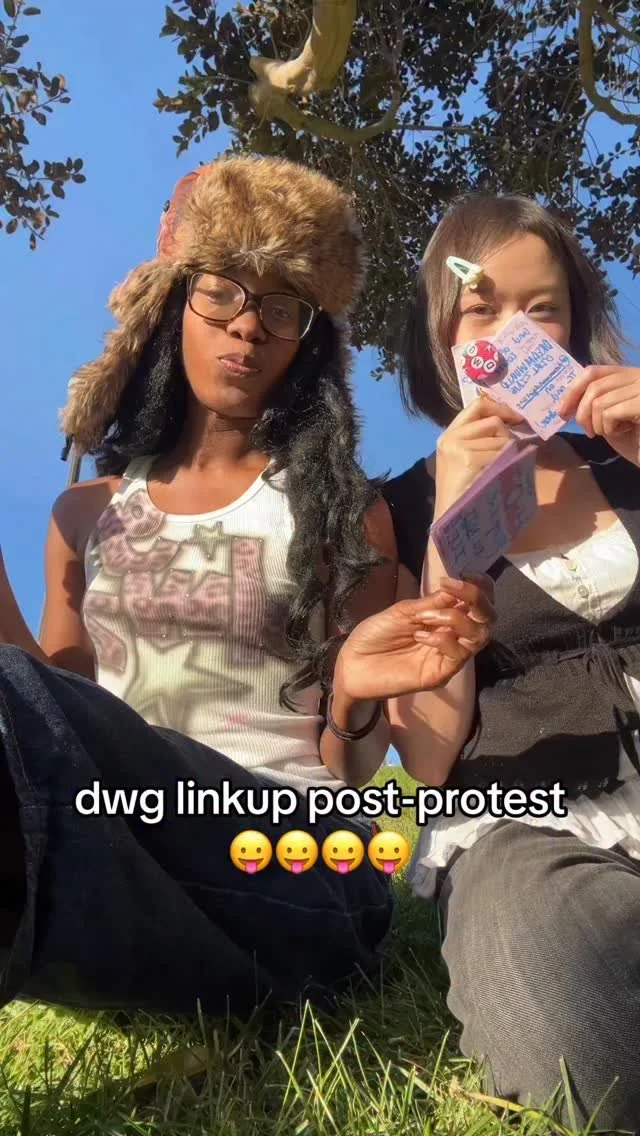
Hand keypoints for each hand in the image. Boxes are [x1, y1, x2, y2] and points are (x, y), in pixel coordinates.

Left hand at [333, 575, 494, 700]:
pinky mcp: (441, 674)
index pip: (479, 601)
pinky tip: (419, 636)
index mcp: (446, 617)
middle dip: (477, 598)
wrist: (352, 664)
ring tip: (425, 617)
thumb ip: (432, 602)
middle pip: (489, 617)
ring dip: (455, 618)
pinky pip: (458, 654)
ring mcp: (450, 656)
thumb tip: (458, 590)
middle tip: (451, 588)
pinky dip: (442, 640)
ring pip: (480, 635)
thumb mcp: (403, 611)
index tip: (463, 573)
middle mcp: (454, 635)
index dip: (479, 585)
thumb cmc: (376, 634)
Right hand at [434, 396, 525, 518]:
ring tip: (499, 472)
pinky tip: (498, 478)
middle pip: (493, 421)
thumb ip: (479, 440)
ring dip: (508, 454)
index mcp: (449, 435)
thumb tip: (508, 420)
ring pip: (501, 439)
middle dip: (508, 436)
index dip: (500, 407)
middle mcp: (450, 437)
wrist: (450, 519)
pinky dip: (506, 464)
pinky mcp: (468, 460)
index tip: (516, 418)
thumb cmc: (463, 494)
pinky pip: (501, 453)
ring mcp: (458, 448)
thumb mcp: (466, 460)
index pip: (477, 405)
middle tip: (509, 455)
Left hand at [558, 365, 639, 466]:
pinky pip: (610, 412)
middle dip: (581, 411)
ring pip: (599, 400)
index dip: (573, 389)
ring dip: (597, 423)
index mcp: (629, 374)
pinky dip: (608, 428)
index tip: (562, 410)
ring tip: (609, 433)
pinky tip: (622, 432)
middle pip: (594, 385)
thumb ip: (593, 401)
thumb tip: (564, 401)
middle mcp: (638, 376)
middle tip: (586, 431)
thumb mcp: (608, 415)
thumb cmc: (634, 439)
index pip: (593, 371)